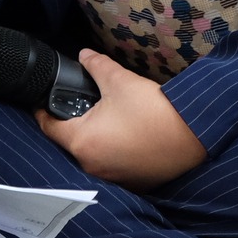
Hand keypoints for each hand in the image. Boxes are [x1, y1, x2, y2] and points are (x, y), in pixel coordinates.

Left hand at [38, 48, 205, 189]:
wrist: (196, 135)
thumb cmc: (154, 110)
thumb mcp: (119, 80)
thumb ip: (95, 66)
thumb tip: (83, 55)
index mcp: (82, 142)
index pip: (48, 127)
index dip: (43, 111)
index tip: (42, 101)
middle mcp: (92, 166)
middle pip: (69, 142)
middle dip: (71, 123)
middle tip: (77, 104)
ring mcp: (113, 178)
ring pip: (91, 154)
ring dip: (93, 138)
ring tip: (103, 118)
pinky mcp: (133, 182)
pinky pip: (112, 165)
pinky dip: (112, 151)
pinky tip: (123, 135)